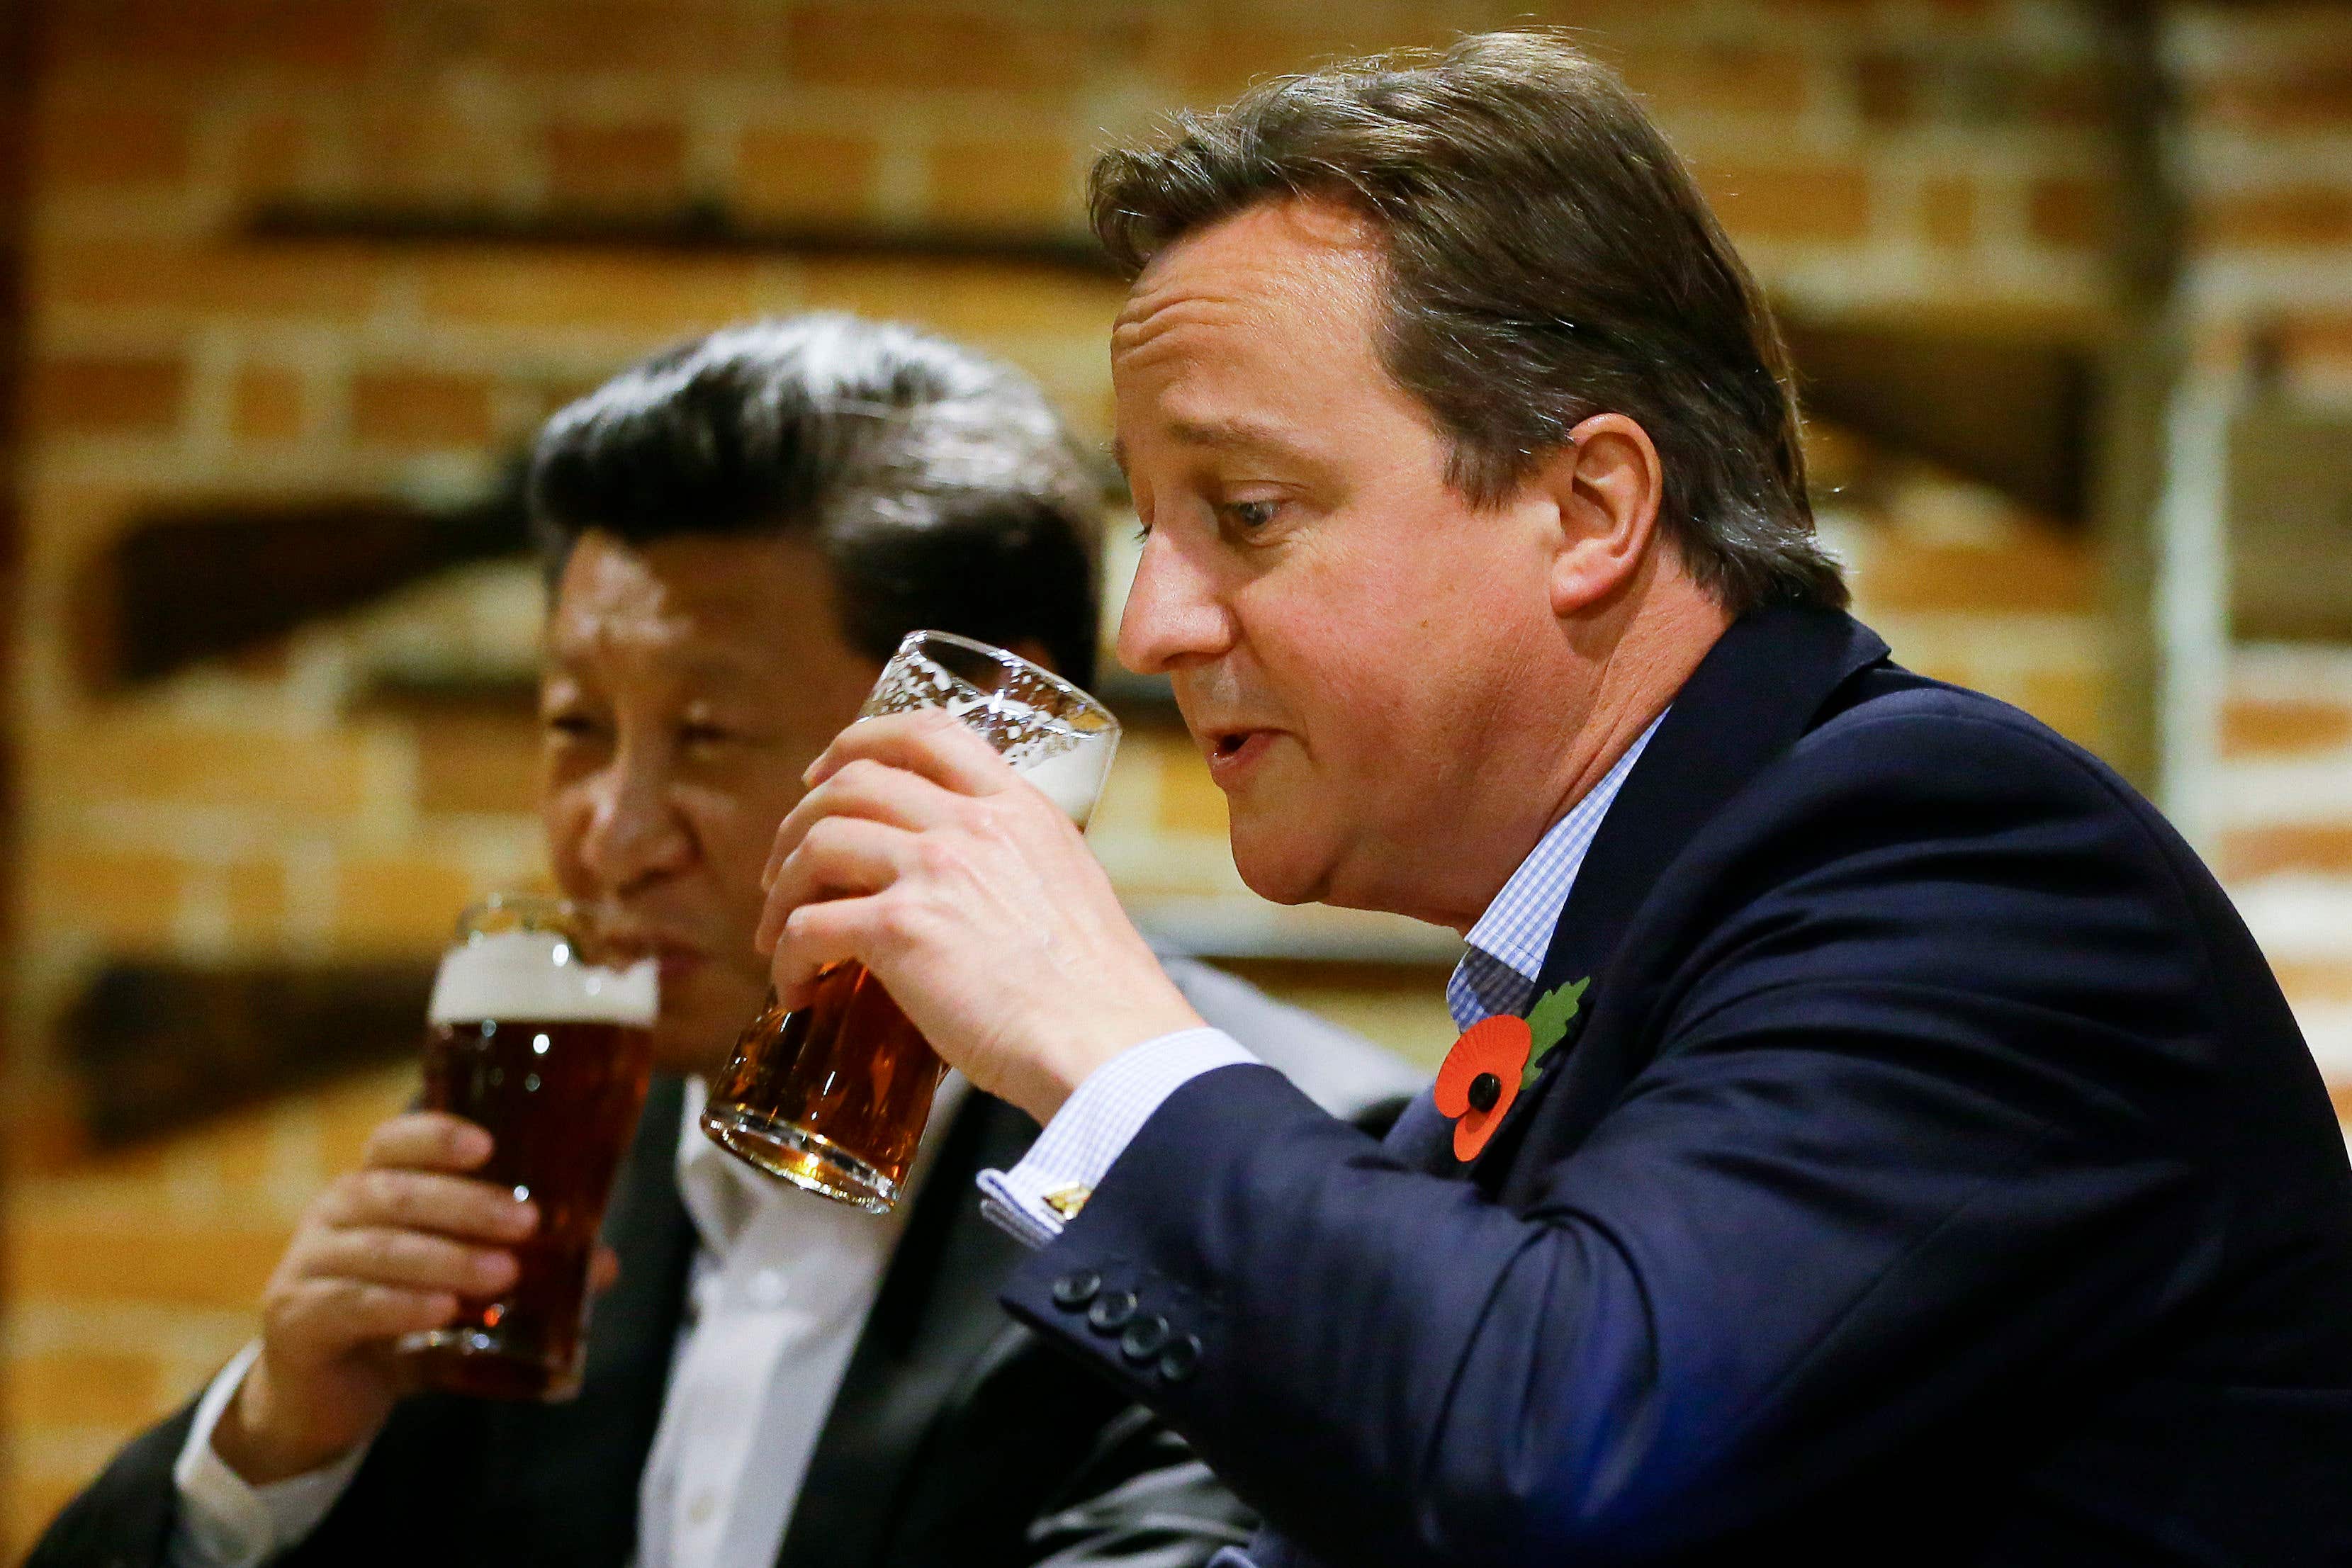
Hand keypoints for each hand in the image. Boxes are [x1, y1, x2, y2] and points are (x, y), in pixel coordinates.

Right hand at [211, 1112, 591, 1483]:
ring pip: (376, 1250)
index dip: (436, 1136)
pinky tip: (441, 1313)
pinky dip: (399, 1307)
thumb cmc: (400, 1322)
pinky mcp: (295, 1320)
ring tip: (501, 1274)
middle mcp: (333, 1216)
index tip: (488, 1145)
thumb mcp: (459, 1289)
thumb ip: (522, 1269)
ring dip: (444, 1259)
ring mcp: (307, 1266)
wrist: (321, 1398)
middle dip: (465, 1205)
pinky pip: (348, 1305)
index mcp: (372, 1189)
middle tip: (526, 1223)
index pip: (394, 1143)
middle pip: (393, 1193)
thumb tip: (603, 1264)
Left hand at [756, 710, 1203, 1122]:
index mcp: (1019, 807)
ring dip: (783, 889)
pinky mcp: (900, 929)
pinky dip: (787, 957)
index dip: (860, 740)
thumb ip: (1020, 865)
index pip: (927, 731)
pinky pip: (810, 926)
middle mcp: (973, 823)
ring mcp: (934, 870)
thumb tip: (974, 891)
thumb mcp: (1071, 887)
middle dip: (800, 820)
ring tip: (778, 932)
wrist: (1107, 1045)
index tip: (824, 775)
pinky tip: (795, 987)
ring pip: (818, 843)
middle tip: (786, 868)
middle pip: (853, 781)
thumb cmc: (1098, 994)